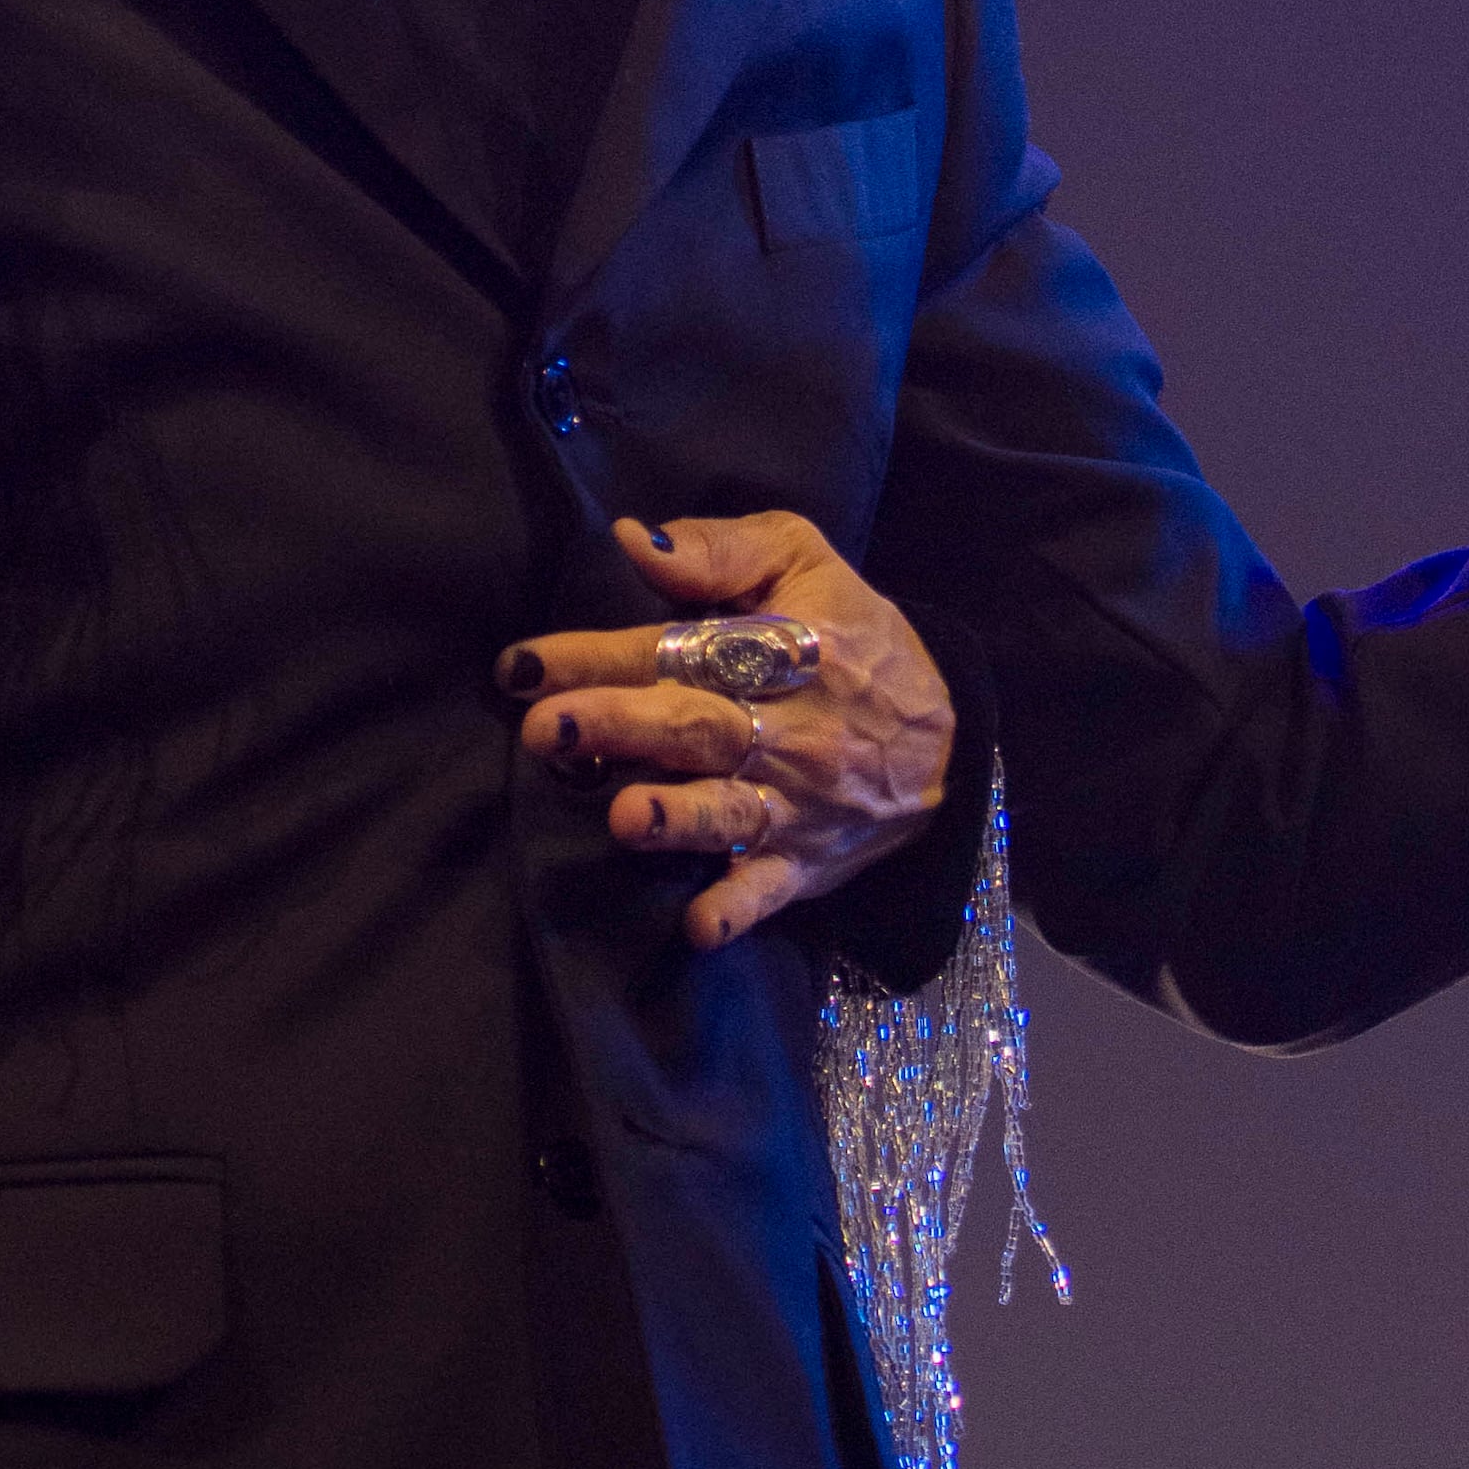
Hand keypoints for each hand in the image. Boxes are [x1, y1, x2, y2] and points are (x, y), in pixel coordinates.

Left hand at [499, 509, 956, 949]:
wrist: (945, 740)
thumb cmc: (854, 639)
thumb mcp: (805, 564)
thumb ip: (721, 551)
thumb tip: (633, 540)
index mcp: (774, 648)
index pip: (677, 649)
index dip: (598, 658)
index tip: (523, 666)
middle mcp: (782, 729)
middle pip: (693, 726)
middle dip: (618, 726)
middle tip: (545, 729)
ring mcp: (793, 803)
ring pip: (728, 810)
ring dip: (676, 818)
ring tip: (625, 818)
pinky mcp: (803, 862)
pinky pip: (769, 889)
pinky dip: (736, 909)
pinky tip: (698, 928)